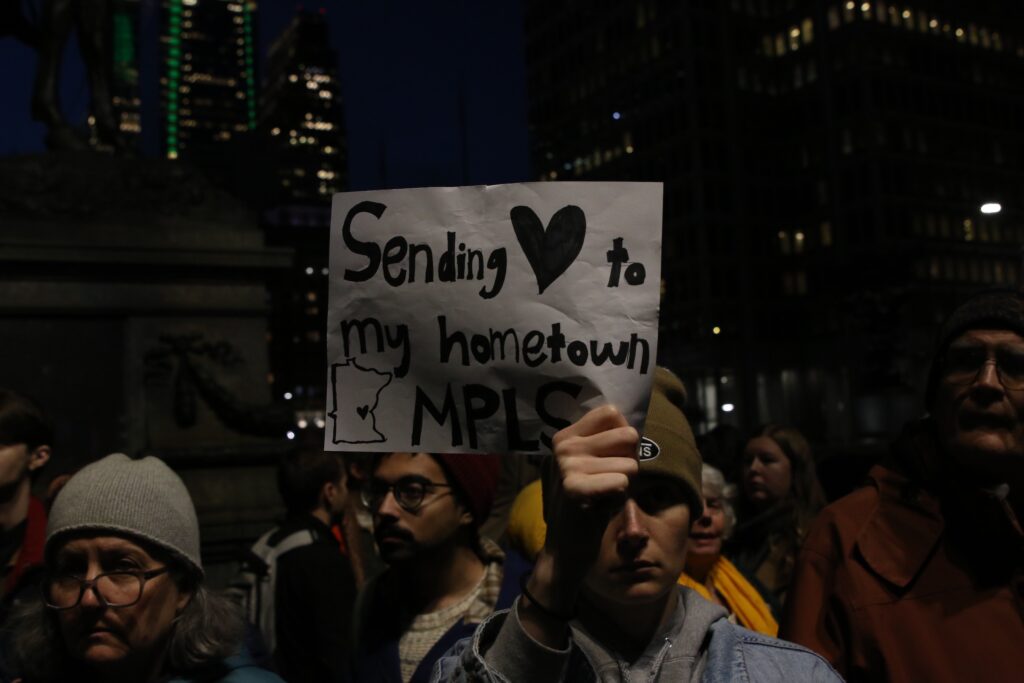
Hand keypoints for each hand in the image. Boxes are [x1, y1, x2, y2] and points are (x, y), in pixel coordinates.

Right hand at [519, 406, 638, 642]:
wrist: (566, 550)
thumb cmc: (587, 506)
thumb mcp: (594, 467)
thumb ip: (607, 443)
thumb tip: (633, 427)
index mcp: (565, 435)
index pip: (611, 413)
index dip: (623, 438)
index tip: (611, 459)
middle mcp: (563, 444)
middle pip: (626, 434)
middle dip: (629, 461)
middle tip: (608, 482)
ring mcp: (565, 464)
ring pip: (630, 463)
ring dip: (625, 483)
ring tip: (602, 496)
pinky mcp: (572, 487)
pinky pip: (621, 481)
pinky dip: (619, 495)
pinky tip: (600, 506)